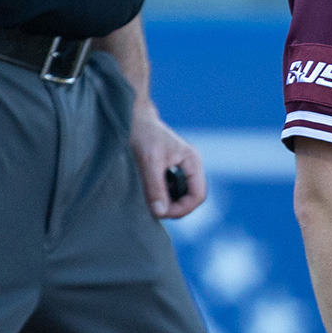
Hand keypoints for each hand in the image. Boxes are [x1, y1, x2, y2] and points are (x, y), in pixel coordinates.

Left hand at [128, 100, 206, 217]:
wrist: (133, 119)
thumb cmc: (144, 134)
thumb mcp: (149, 161)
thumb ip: (155, 187)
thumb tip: (160, 212)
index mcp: (193, 162)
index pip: (198, 195)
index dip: (183, 209)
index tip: (163, 213)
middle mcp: (190, 166)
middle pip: (191, 198)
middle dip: (175, 207)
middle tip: (154, 210)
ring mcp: (181, 168)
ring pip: (181, 196)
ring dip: (167, 202)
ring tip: (150, 201)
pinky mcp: (170, 170)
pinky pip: (172, 190)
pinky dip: (162, 196)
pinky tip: (149, 193)